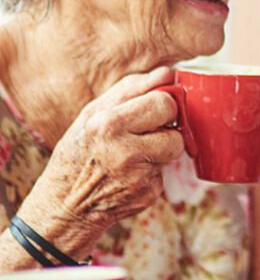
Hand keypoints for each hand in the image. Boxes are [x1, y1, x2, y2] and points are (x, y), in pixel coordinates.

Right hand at [18, 66, 184, 245]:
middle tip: (148, 130)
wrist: (65, 207)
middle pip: (175, 124)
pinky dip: (153, 170)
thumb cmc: (79, 153)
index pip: (162, 101)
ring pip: (175, 147)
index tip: (154, 109)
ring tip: (135, 153)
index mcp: (107, 124)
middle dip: (167, 124)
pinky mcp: (149, 193)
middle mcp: (123, 150)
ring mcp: (138, 175)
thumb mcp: (91, 115)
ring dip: (162, 148)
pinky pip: (166, 170)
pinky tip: (131, 175)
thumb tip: (167, 72)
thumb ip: (130, 90)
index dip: (162, 103)